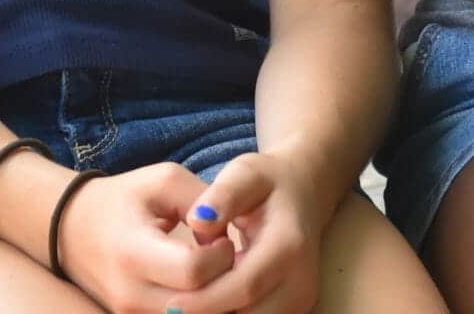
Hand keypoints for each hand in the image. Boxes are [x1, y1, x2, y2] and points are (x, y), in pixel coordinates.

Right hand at [57, 162, 242, 313]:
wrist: (72, 228)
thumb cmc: (123, 199)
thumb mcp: (163, 181)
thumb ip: (201, 200)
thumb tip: (223, 234)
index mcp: (134, 252)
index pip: (193, 271)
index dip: (220, 256)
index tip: (222, 238)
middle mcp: (129, 293)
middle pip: (198, 305)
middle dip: (224, 280)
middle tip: (225, 257)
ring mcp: (129, 313)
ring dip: (214, 298)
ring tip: (214, 269)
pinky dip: (198, 307)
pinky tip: (202, 284)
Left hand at [178, 153, 324, 313]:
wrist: (304, 193)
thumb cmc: (268, 183)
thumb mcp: (245, 174)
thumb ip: (223, 195)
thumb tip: (197, 221)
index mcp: (288, 245)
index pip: (244, 286)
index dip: (206, 300)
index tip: (170, 304)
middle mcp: (301, 279)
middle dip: (207, 313)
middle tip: (170, 308)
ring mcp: (300, 298)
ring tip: (184, 303)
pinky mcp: (294, 309)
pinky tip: (205, 301)